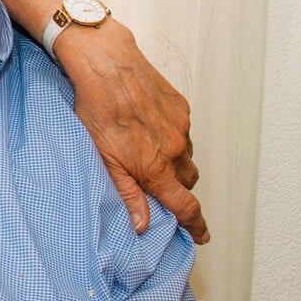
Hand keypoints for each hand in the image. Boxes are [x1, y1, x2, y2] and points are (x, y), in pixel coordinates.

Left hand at [56, 19, 206, 242]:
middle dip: (177, 188)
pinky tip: (150, 128)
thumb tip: (143, 225)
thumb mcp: (103, 159)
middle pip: (187, 181)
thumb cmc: (98, 110)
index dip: (196, 225)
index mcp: (157, 168)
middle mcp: (175, 150)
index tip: (202, 235)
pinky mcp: (180, 107)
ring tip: (149, 153)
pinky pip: (183, 131)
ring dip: (174, 162)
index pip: (185, 206)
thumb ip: (126, 194)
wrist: (108, 65)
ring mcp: (180, 127)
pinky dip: (172, 137)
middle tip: (157, 185)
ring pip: (185, 156)